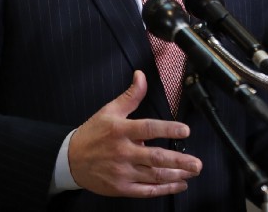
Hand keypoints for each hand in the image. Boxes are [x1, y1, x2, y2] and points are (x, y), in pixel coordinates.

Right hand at [68, 70, 201, 196]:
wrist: (70, 160)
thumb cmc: (92, 134)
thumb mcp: (109, 110)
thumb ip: (131, 95)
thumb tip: (141, 76)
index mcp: (120, 131)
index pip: (148, 129)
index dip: (168, 129)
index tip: (185, 130)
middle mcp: (123, 152)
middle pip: (155, 157)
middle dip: (179, 161)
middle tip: (197, 163)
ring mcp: (122, 172)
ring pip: (153, 175)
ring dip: (176, 175)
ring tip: (191, 171)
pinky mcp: (121, 188)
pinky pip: (146, 191)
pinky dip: (164, 190)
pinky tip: (178, 185)